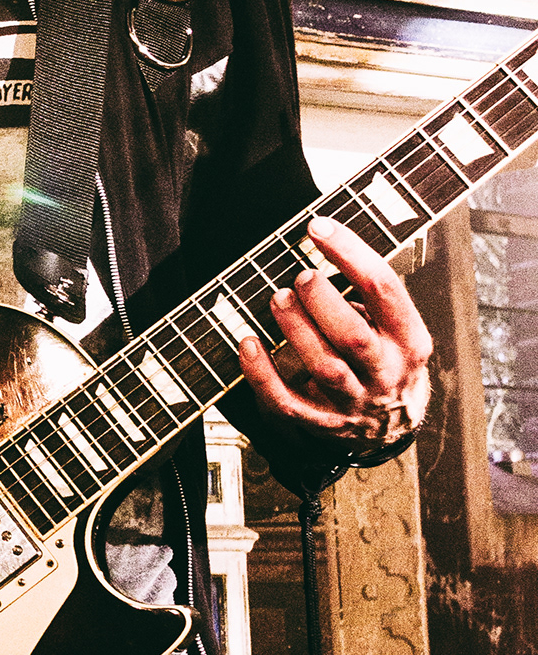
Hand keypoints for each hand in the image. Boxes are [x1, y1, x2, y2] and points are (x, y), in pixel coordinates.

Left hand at [235, 212, 432, 450]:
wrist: (395, 427)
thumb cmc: (386, 359)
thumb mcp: (398, 327)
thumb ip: (370, 293)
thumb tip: (324, 237)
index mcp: (408, 340)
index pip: (384, 290)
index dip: (350, 253)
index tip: (319, 227)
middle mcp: (385, 372)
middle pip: (353, 337)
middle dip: (322, 300)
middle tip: (301, 276)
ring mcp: (354, 402)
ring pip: (323, 368)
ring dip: (295, 330)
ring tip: (278, 299)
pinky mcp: (323, 423)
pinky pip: (287, 404)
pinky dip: (262, 375)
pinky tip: (247, 344)